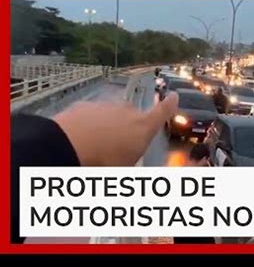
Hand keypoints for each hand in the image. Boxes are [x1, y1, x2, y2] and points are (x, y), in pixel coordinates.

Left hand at [54, 92, 177, 165]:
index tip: (174, 96)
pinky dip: (91, 123)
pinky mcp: (85, 106)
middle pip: (134, 116)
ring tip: (98, 147)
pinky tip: (82, 138)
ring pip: (112, 114)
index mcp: (143, 127)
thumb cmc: (103, 163)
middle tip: (120, 147)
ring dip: (109, 126)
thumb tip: (136, 167)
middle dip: (130, 127)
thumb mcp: (125, 170)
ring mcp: (105, 107)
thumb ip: (134, 164)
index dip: (169, 104)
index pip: (162, 112)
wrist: (66, 147)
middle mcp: (127, 112)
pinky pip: (93, 114)